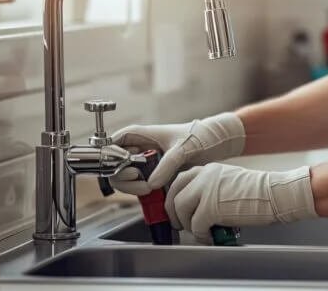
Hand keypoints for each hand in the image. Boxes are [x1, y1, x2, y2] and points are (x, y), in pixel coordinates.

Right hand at [109, 112, 245, 195]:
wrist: (216, 143)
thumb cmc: (200, 135)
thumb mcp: (183, 149)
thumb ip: (167, 165)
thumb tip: (152, 183)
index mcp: (141, 134)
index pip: (113, 142)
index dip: (111, 155)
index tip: (123, 165)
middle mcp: (140, 148)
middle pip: (114, 164)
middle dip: (122, 176)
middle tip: (138, 180)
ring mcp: (145, 162)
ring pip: (125, 178)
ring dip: (131, 186)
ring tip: (148, 189)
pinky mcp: (154, 175)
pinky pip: (139, 185)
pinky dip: (141, 191)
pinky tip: (153, 193)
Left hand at [165, 162, 317, 243]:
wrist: (275, 194)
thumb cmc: (259, 193)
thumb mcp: (228, 183)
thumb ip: (210, 190)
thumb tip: (196, 210)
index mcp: (208, 169)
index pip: (179, 181)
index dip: (174, 199)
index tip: (175, 212)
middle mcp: (204, 175)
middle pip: (174, 195)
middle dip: (173, 214)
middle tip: (181, 226)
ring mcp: (206, 190)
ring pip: (180, 210)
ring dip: (188, 225)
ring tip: (201, 232)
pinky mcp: (211, 207)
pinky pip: (195, 225)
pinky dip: (201, 235)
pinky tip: (211, 237)